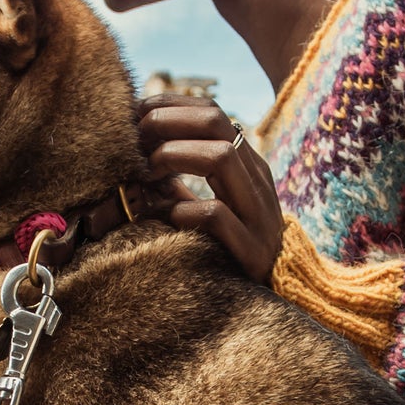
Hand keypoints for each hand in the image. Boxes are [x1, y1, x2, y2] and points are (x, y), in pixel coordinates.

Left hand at [138, 93, 283, 284]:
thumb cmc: (229, 250)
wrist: (272, 298)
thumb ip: (178, 184)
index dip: (170, 106)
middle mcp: (257, 180)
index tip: (135, 115)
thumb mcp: (205, 206)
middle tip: (136, 142)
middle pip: (216, 122)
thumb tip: (132, 163)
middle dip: (167, 123)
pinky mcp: (252, 248)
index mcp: (248, 165)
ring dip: (174, 156)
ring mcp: (258, 212)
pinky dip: (184, 210)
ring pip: (221, 156)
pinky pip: (216, 214)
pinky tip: (169, 217)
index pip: (212, 112)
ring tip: (148, 174)